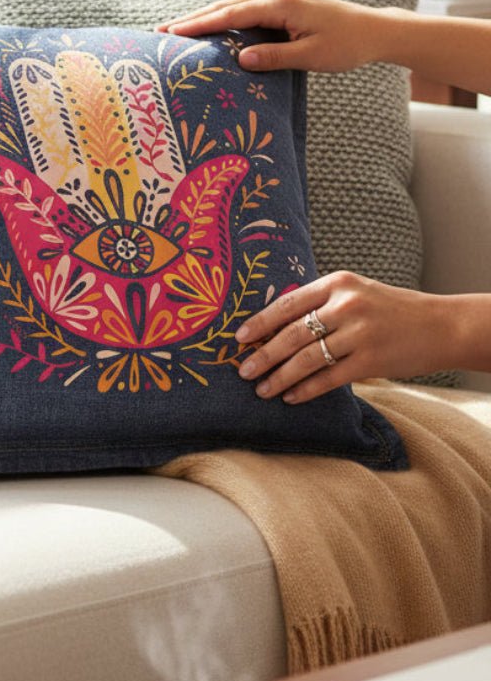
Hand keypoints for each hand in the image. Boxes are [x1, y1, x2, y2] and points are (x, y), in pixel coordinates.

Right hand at [158, 0, 382, 74]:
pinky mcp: (282, 5)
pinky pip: (244, 11)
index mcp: (280, 5)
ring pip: (232, 6)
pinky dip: (222, 18)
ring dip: (204, 17)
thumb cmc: (347, 45)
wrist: (375, 30)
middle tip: (159, 31)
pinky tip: (208, 28)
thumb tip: (240, 59)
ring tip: (175, 30)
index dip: (198, 25)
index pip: (229, 15)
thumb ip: (274, 58)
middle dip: (192, 19)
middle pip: (224, 6)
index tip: (171, 32)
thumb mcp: (311, 57)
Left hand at [234, 271, 453, 402]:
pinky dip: (305, 389)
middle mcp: (347, 305)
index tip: (238, 338)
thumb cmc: (390, 310)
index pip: (288, 303)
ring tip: (261, 390)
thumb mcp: (355, 293)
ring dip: (280, 377)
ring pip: (306, 359)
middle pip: (292, 334)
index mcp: (338, 283)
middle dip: (263, 354)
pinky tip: (290, 397)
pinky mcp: (371, 361)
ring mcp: (360, 333)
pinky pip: (328, 378)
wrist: (442, 325)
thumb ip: (321, 304)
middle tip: (243, 370)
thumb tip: (273, 327)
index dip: (260, 322)